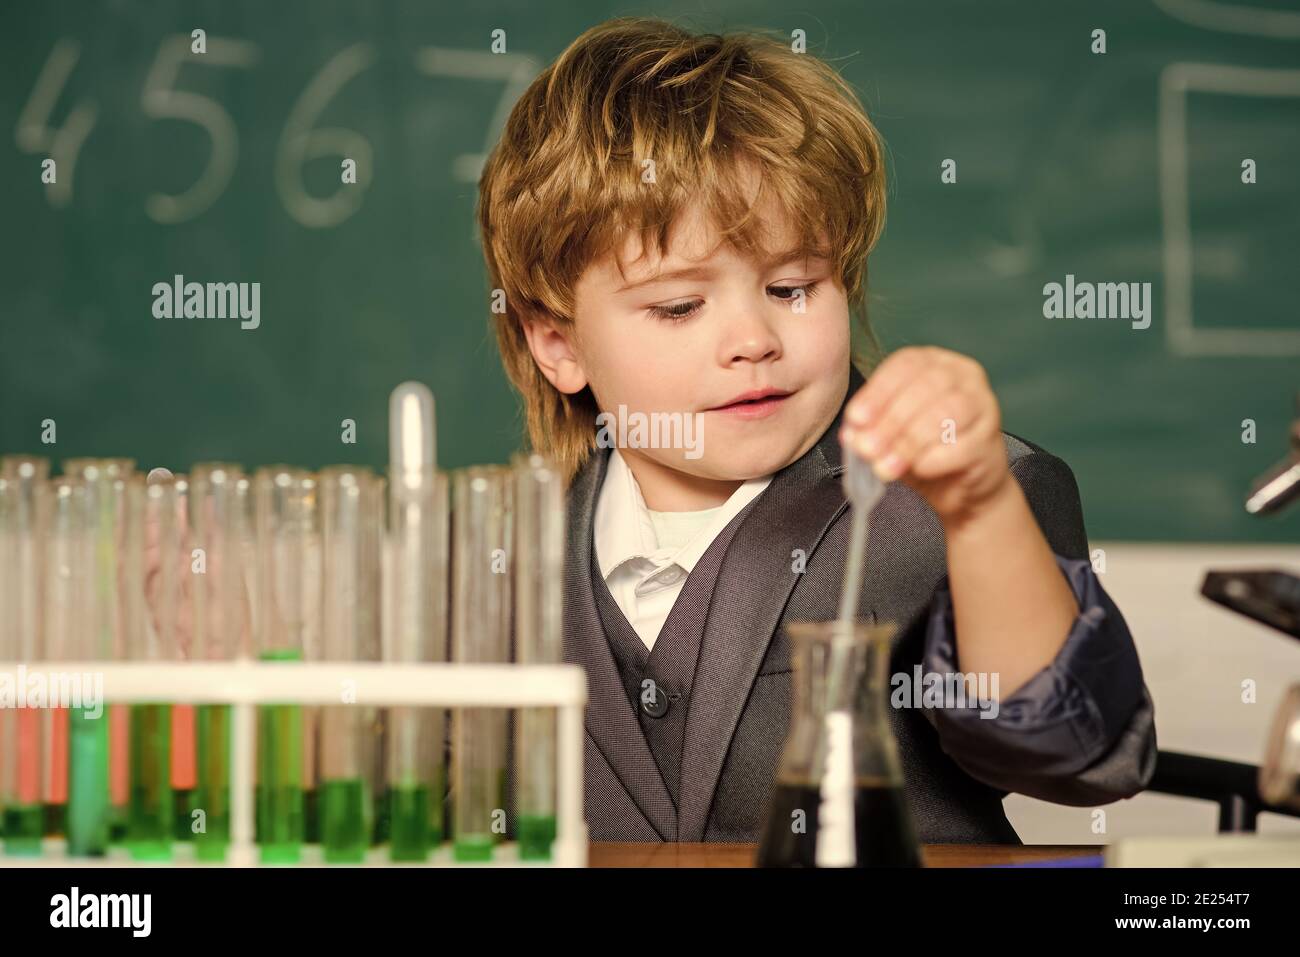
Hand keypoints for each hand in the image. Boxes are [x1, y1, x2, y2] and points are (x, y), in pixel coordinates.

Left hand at [839, 346, 1011, 525]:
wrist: (960, 487)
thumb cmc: (923, 450)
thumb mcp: (889, 435)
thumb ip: (870, 429)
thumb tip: (852, 434)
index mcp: (934, 362)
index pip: (905, 365)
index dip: (877, 392)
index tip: (856, 419)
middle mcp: (963, 375)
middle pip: (925, 387)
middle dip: (890, 421)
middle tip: (867, 449)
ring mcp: (983, 405)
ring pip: (946, 412)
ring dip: (910, 441)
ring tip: (886, 466)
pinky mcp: (990, 440)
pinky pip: (962, 445)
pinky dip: (934, 459)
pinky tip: (919, 469)